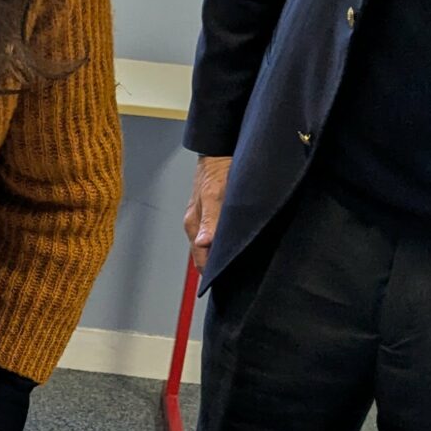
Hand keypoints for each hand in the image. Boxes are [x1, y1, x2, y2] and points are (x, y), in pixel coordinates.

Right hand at [184, 154, 230, 271]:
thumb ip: (210, 219)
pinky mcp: (210, 213)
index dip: (213, 272)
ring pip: (209, 246)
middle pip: (204, 256)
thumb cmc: (216, 169)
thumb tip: (204, 243)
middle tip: (236, 277)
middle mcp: (196, 225)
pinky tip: (232, 245)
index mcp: (194, 224)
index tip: (227, 281)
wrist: (218, 149)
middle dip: (216, 268)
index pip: (201, 259)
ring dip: (220, 255)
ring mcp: (202, 219)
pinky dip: (222, 243)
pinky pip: (214, 235)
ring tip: (236, 265)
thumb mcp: (214, 194)